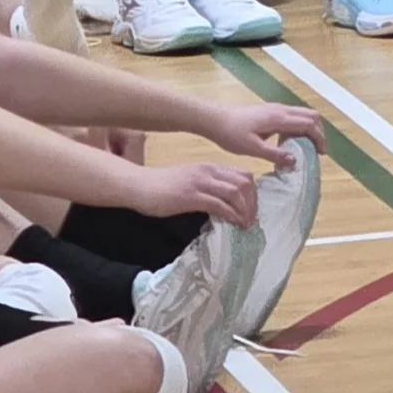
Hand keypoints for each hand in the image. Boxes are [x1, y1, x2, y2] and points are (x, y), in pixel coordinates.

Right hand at [126, 158, 259, 227]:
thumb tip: (227, 202)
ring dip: (245, 210)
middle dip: (253, 203)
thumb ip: (210, 186)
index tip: (252, 209)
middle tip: (251, 219)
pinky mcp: (190, 196)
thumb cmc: (162, 185)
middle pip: (245, 183)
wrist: (138, 185)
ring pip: (235, 192)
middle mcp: (209, 171)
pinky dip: (231, 215)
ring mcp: (200, 183)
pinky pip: (218, 204)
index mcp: (211, 167)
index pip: (244, 175)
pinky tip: (234, 223)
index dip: (253, 194)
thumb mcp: (192, 180)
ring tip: (245, 224)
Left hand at [205, 99, 324, 167]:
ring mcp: (275, 108)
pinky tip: (288, 140)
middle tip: (317, 149)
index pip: (309, 124)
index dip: (319, 138)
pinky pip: (292, 115)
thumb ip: (275, 154)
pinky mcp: (269, 110)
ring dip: (309, 128)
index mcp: (279, 119)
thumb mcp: (252, 148)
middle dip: (318, 131)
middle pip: (311, 115)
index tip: (322, 153)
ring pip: (302, 113)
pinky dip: (299, 126)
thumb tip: (295, 161)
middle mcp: (280, 110)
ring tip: (305, 146)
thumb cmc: (230, 134)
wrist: (213, 119)